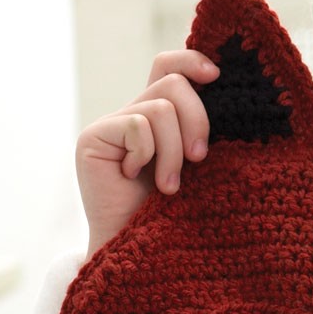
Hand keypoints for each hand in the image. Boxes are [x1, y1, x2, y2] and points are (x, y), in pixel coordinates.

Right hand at [76, 50, 218, 258]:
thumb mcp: (198, 163)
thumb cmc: (178, 213)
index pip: (169, 66)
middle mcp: (134, 115)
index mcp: (160, 117)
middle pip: (173, 84)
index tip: (217, 76)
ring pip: (161, 108)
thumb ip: (200, 127)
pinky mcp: (93, 138)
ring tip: (171, 185)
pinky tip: (136, 178)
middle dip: (197, 121)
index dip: (192, 61)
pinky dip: (148, 154)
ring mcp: (111, 125)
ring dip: (174, 151)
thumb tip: (220, 84)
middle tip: (199, 159)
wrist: (144, 253)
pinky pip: (137, 126)